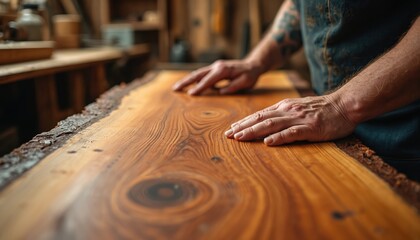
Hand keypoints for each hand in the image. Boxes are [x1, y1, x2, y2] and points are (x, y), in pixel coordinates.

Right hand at [172, 60, 262, 94]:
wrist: (253, 64)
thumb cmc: (250, 75)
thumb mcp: (246, 82)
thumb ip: (233, 87)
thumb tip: (220, 92)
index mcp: (223, 70)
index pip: (208, 80)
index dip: (199, 88)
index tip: (190, 94)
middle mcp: (217, 66)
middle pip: (198, 74)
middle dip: (186, 81)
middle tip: (175, 88)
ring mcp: (215, 66)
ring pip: (198, 73)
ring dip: (187, 80)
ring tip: (177, 87)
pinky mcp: (215, 69)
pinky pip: (203, 74)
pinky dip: (194, 79)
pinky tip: (188, 86)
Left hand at [224, 95, 355, 144]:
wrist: (345, 105)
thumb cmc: (321, 109)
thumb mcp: (298, 107)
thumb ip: (282, 114)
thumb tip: (265, 123)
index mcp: (284, 107)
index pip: (259, 115)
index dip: (244, 122)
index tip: (231, 130)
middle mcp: (288, 111)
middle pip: (261, 119)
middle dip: (243, 127)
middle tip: (228, 135)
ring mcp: (299, 119)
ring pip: (271, 125)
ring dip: (254, 132)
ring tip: (240, 138)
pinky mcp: (310, 128)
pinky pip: (292, 133)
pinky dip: (279, 138)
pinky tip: (268, 142)